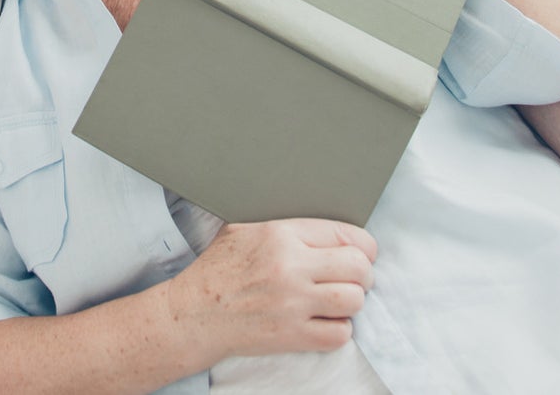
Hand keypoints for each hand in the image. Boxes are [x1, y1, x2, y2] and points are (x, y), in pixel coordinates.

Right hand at [166, 219, 375, 362]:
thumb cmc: (219, 268)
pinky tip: (326, 321)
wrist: (196, 312)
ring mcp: (293, 303)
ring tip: (340, 299)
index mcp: (281, 234)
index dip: (363, 245)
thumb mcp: (244, 228)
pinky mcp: (292, 336)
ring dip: (353, 301)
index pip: (346, 234)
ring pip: (354, 300)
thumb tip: (320, 224)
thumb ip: (284, 224)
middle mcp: (291, 267)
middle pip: (358, 267)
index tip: (363, 252)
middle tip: (355, 277)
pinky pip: (339, 334)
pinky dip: (340, 329)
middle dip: (363, 273)